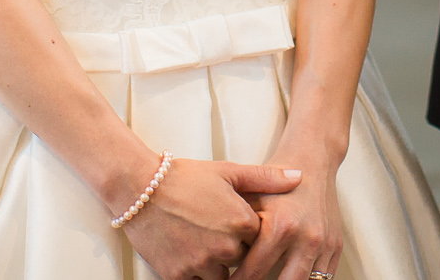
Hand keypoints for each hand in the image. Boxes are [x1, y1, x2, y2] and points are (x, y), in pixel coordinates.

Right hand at [120, 156, 302, 279]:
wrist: (140, 187)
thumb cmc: (186, 176)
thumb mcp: (229, 171)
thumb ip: (267, 178)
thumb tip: (299, 176)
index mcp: (241, 221)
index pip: (260, 240)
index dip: (250, 233)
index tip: (239, 224)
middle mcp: (225, 247)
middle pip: (243, 261)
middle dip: (234, 251)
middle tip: (217, 233)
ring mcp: (201, 264)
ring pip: (222, 277)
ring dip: (216, 266)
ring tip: (203, 243)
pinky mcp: (178, 275)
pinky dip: (196, 275)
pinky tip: (190, 256)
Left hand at [231, 146, 344, 279]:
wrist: (313, 160)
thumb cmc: (278, 182)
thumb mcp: (251, 198)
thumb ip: (237, 229)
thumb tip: (218, 256)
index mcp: (281, 227)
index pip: (254, 273)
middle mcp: (306, 238)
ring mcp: (324, 245)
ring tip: (272, 279)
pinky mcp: (335, 247)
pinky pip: (325, 278)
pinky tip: (291, 276)